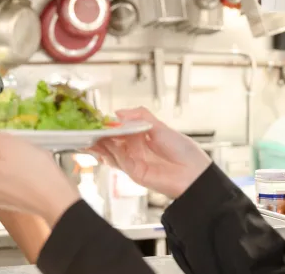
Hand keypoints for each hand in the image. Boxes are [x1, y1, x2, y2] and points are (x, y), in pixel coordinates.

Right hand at [90, 107, 211, 198]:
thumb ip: (141, 115)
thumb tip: (120, 111)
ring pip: (111, 152)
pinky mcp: (135, 173)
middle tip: (88, 128)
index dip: (107, 126)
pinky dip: (111, 152)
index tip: (97, 120)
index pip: (118, 130)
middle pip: (111, 143)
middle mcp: (135, 150)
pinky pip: (119, 161)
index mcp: (141, 138)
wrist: (196, 173)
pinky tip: (106, 144)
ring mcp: (134, 162)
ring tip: (91, 136)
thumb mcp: (161, 126)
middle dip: (99, 136)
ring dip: (100, 145)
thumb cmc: (184, 151)